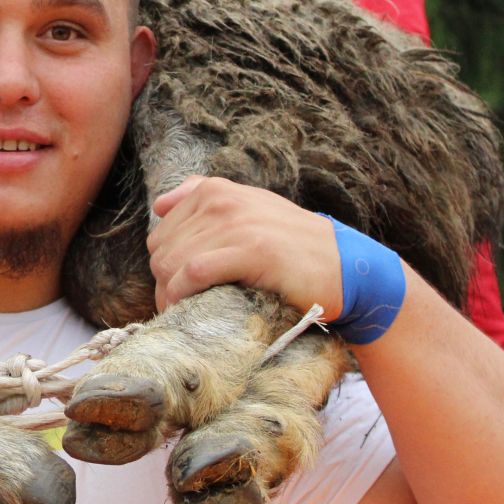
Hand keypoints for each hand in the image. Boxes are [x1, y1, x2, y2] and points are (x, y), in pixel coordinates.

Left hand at [147, 177, 341, 314]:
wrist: (344, 266)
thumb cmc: (292, 245)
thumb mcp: (249, 209)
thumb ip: (203, 199)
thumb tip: (159, 205)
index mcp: (215, 190)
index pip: (160, 232)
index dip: (164, 266)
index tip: (177, 288)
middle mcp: (221, 201)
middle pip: (161, 250)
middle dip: (164, 283)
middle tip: (182, 306)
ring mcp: (236, 224)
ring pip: (172, 262)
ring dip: (171, 295)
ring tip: (185, 312)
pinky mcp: (251, 250)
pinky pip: (193, 272)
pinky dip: (183, 294)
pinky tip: (190, 308)